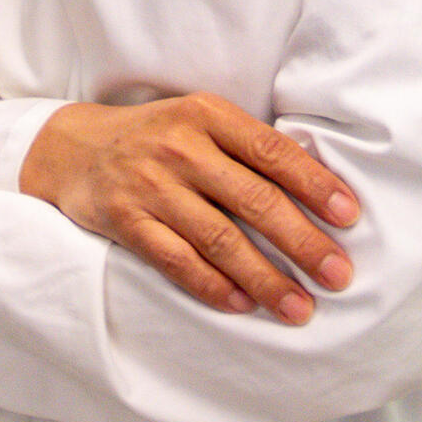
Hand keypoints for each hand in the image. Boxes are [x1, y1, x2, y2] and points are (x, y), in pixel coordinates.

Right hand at [21, 95, 357, 323]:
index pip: (272, 151)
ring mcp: (150, 186)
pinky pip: (178, 261)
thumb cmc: (155, 137)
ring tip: (300, 307)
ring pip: (220, 240)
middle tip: (339, 275)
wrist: (71, 149)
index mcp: (207, 115)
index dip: (315, 184)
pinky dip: (214, 286)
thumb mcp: (199, 120)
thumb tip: (318, 190)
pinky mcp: (126, 222)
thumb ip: (246, 146)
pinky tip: (244, 305)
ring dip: (266, 278)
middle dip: (303, 241)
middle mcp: (180, 147)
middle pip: (254, 200)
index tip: (350, 217)